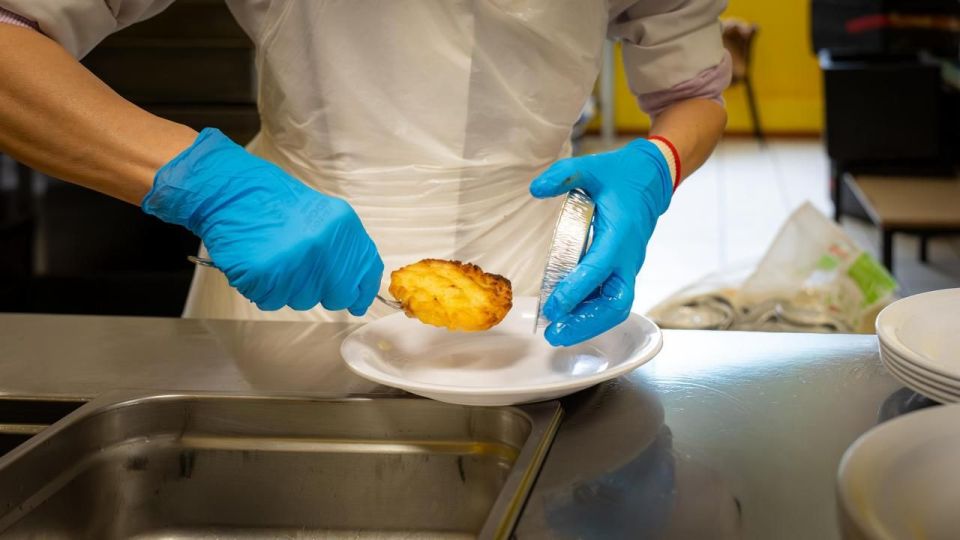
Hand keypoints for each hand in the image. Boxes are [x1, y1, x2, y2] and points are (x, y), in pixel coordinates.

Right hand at [142, 128, 382, 314]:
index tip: (357, 303)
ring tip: (274, 258)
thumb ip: (343, 249)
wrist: (230, 190)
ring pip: (302, 300)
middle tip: (301, 272)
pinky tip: (258, 264)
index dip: (361, 292)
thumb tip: (357, 290)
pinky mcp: (263, 275)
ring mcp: (293, 262)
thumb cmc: (274, 203)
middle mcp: (323, 247)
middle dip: (322, 291)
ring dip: (288, 288)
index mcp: (342, 228)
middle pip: (337, 295)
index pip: (366, 272)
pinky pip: (270, 300)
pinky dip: (262, 289)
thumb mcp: (323, 216)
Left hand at [530, 139, 672, 345]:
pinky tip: (568, 319)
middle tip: (554, 334)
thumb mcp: (591, 166)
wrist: (652, 179)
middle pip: (616, 303)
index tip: (553, 307)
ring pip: (616, 307)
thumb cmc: (621, 176)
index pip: (599, 269)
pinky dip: (591, 314)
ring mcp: (628, 267)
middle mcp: (628, 257)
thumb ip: (563, 174)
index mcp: (620, 235)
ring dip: (589, 324)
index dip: (576, 291)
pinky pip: (611, 299)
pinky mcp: (624, 271)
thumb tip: (535, 188)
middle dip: (586, 323)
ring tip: (558, 334)